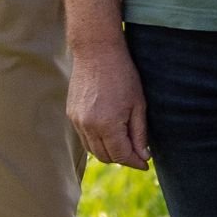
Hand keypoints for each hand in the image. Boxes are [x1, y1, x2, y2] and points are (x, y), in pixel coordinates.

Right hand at [67, 34, 150, 168]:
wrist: (96, 52)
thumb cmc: (123, 75)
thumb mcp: (138, 104)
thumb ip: (139, 133)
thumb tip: (143, 156)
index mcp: (107, 125)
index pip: (121, 155)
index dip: (135, 162)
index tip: (146, 164)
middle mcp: (88, 126)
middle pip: (105, 156)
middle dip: (122, 159)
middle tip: (137, 155)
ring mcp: (77, 121)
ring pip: (92, 149)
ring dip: (108, 152)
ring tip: (125, 145)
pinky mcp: (71, 114)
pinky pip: (84, 137)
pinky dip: (97, 141)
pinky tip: (110, 134)